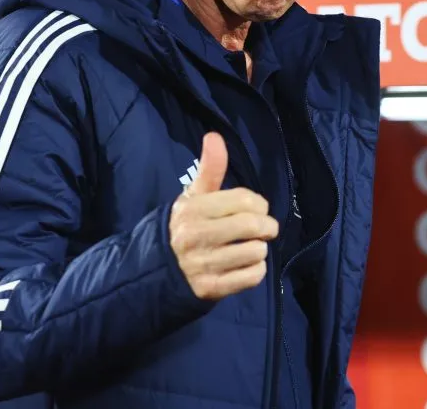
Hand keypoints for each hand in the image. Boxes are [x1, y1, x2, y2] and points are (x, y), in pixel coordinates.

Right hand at [169, 133, 277, 300]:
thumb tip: (215, 136)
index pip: (245, 200)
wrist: (159, 269)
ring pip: (256, 252)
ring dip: (260, 249)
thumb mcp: (194, 196)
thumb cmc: (186, 225)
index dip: (258, 204)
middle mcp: (196, 236)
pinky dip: (256, 270)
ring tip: (250, 247)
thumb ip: (209, 168)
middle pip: (253, 225)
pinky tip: (245, 265)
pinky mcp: (211, 288)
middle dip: (267, 226)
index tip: (256, 209)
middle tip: (264, 229)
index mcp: (193, 209)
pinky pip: (252, 277)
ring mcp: (203, 264)